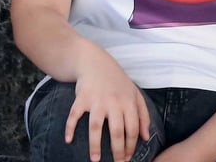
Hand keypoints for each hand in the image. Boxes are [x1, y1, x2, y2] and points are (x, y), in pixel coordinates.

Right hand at [67, 47, 151, 161]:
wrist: (95, 62)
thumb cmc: (117, 81)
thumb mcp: (135, 94)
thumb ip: (143, 114)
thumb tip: (146, 137)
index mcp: (128, 102)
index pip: (132, 128)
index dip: (131, 145)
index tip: (128, 157)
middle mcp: (114, 102)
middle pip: (116, 131)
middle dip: (117, 150)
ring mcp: (97, 100)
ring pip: (96, 127)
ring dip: (95, 145)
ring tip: (95, 160)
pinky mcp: (81, 98)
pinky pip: (74, 115)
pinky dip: (70, 127)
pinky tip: (69, 140)